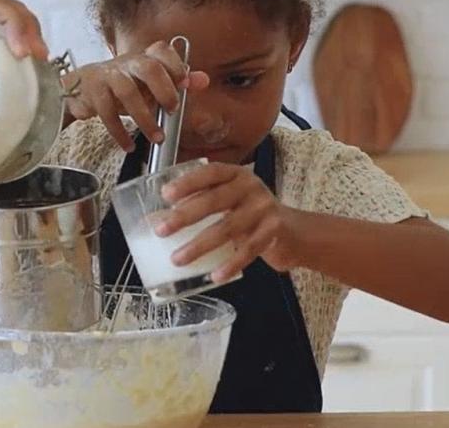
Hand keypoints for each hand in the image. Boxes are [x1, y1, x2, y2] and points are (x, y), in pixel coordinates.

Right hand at [63, 41, 208, 149]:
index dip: (176, 65)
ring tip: (157, 137)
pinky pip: (107, 113)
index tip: (185, 84)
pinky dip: (119, 133)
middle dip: (164, 90)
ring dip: (145, 118)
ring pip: (128, 92)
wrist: (81, 88)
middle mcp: (127, 63)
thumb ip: (175, 80)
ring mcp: (108, 76)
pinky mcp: (93, 93)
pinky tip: (128, 146)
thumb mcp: (148, 82)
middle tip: (172, 110)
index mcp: (144, 58)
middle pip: (148, 67)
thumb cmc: (121, 85)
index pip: (161, 51)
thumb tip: (203, 80)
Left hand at [157, 163, 305, 280]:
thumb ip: (200, 203)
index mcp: (235, 175)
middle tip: (161, 231)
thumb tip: (155, 220)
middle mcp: (251, 188)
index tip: (165, 194)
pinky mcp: (274, 232)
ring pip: (227, 228)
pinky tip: (214, 275)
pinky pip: (248, 250)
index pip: (210, 173)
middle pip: (214, 201)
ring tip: (178, 259)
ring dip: (200, 246)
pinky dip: (230, 264)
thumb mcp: (229, 200)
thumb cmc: (249, 213)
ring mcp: (264, 210)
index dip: (187, 182)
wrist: (293, 231)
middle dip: (185, 216)